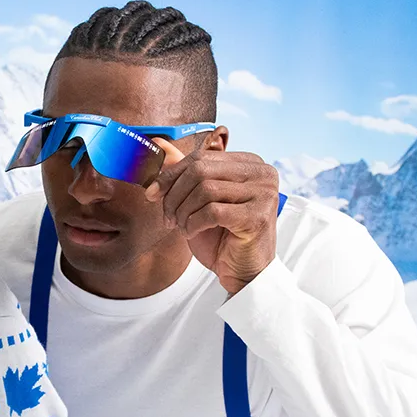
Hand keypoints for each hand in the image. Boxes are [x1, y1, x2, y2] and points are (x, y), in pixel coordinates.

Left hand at [145, 138, 279, 294]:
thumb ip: (184, 172)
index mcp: (249, 162)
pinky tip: (192, 233)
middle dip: (175, 195)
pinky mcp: (258, 217)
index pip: (201, 157)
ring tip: (181, 226)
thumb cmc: (222, 237)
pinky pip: (212, 211)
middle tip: (167, 217)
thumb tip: (159, 144)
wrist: (243, 272)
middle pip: (201, 170)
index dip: (171, 175)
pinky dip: (193, 223)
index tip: (152, 193)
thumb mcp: (198, 200)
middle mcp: (261, 173)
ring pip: (205, 190)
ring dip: (183, 211)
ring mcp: (263, 194)